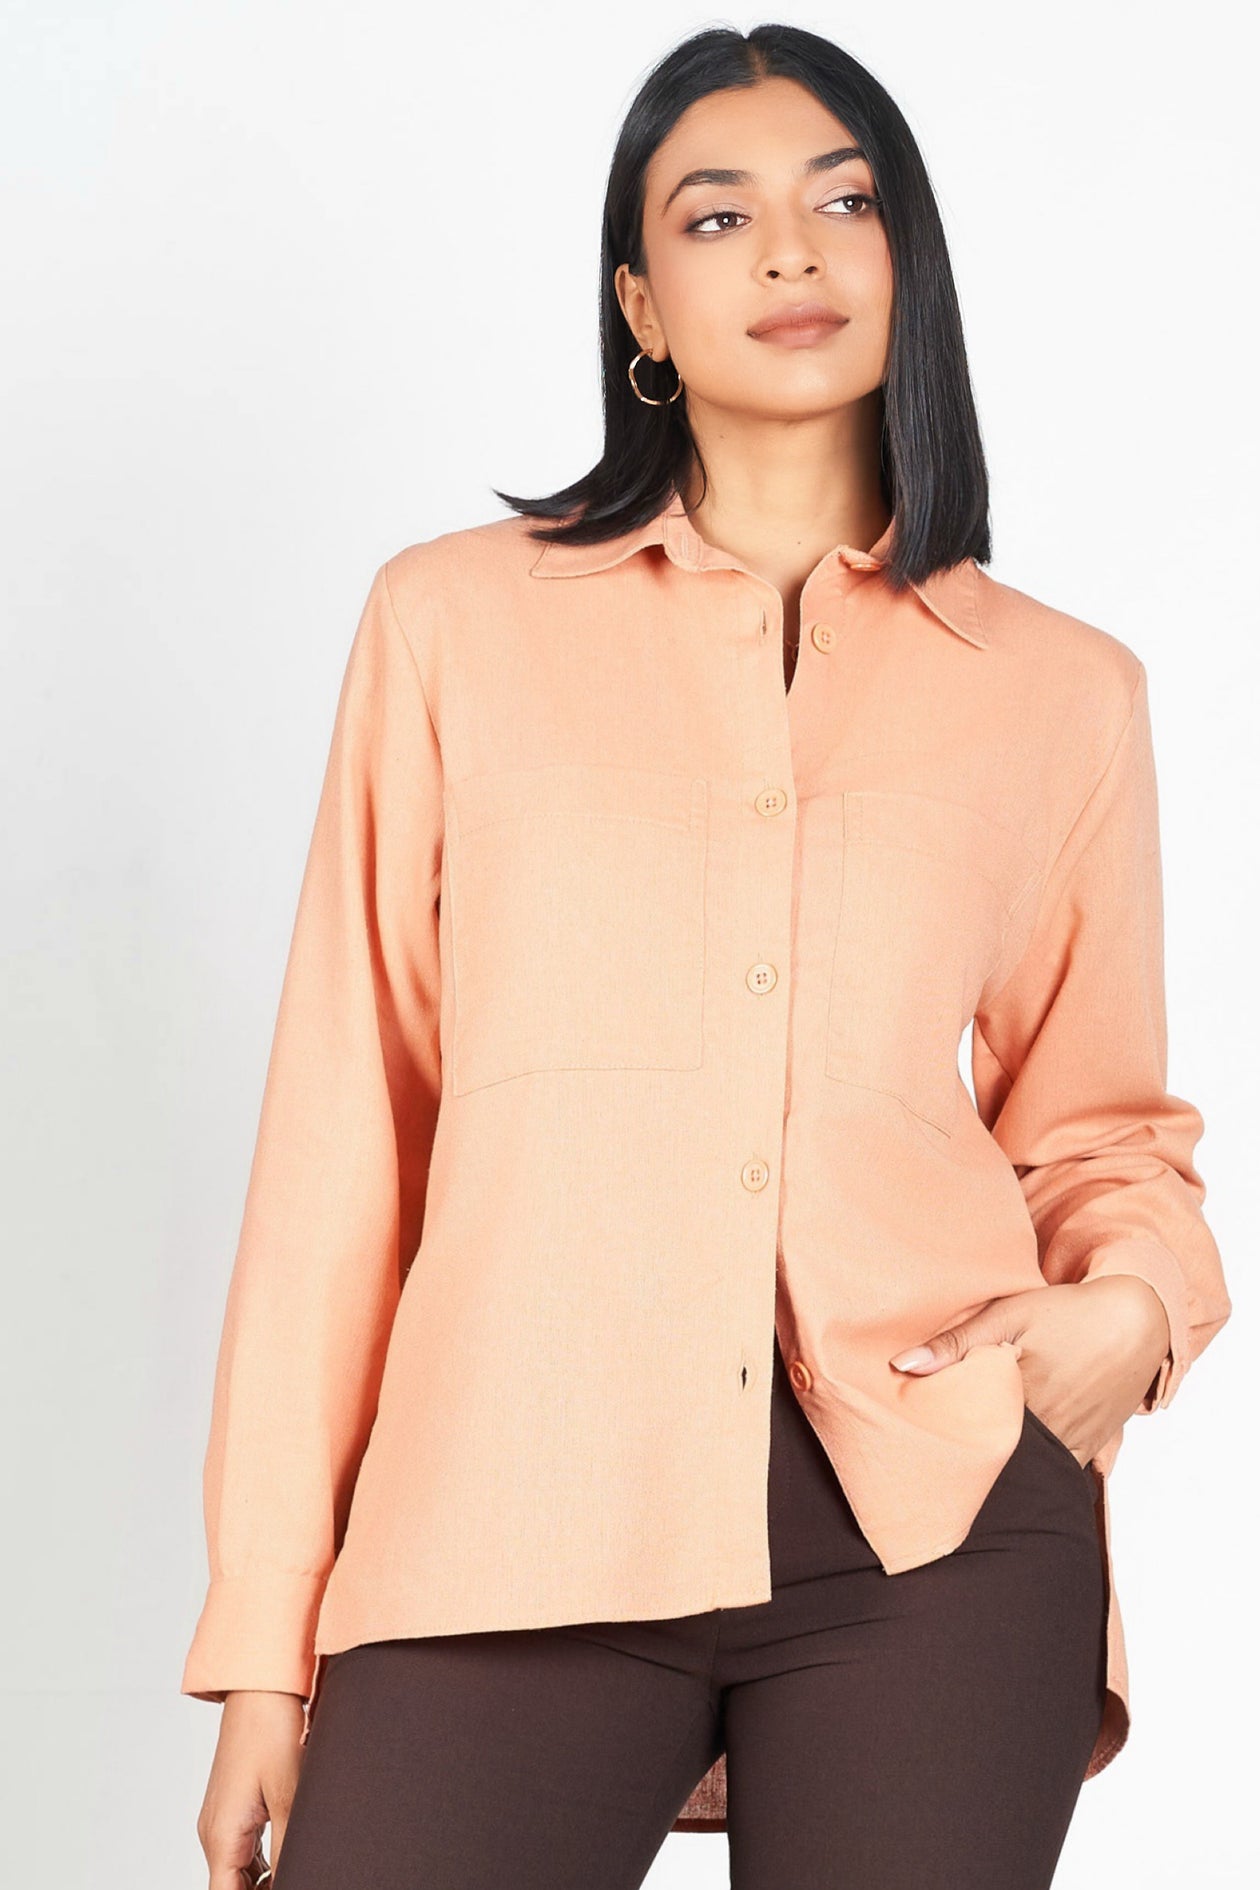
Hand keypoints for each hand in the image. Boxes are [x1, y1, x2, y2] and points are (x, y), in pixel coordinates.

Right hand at [196, 1690, 304, 1888]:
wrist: (259, 1688)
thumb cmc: (270, 1730)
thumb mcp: (289, 1793)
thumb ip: (291, 1845)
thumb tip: (300, 1875)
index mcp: (222, 1836)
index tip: (290, 1886)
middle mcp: (214, 1833)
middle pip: (232, 1888)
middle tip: (301, 1875)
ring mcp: (221, 1820)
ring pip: (239, 1872)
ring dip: (265, 1880)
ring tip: (299, 1867)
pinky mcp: (233, 1808)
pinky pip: (244, 1849)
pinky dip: (264, 1862)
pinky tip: (291, 1854)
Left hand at [888, 1276, 1172, 1465]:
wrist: (1139, 1319)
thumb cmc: (1069, 1312)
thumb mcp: (1008, 1316)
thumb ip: (955, 1343)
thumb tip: (902, 1366)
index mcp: (1021, 1402)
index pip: (970, 1441)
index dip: (945, 1446)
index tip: (920, 1449)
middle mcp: (1050, 1432)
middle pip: (1000, 1461)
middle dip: (972, 1465)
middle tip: (943, 1464)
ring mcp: (1075, 1443)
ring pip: (1032, 1470)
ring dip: (1008, 1468)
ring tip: (975, 1469)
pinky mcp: (1093, 1445)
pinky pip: (1062, 1469)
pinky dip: (1041, 1468)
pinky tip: (1021, 1467)